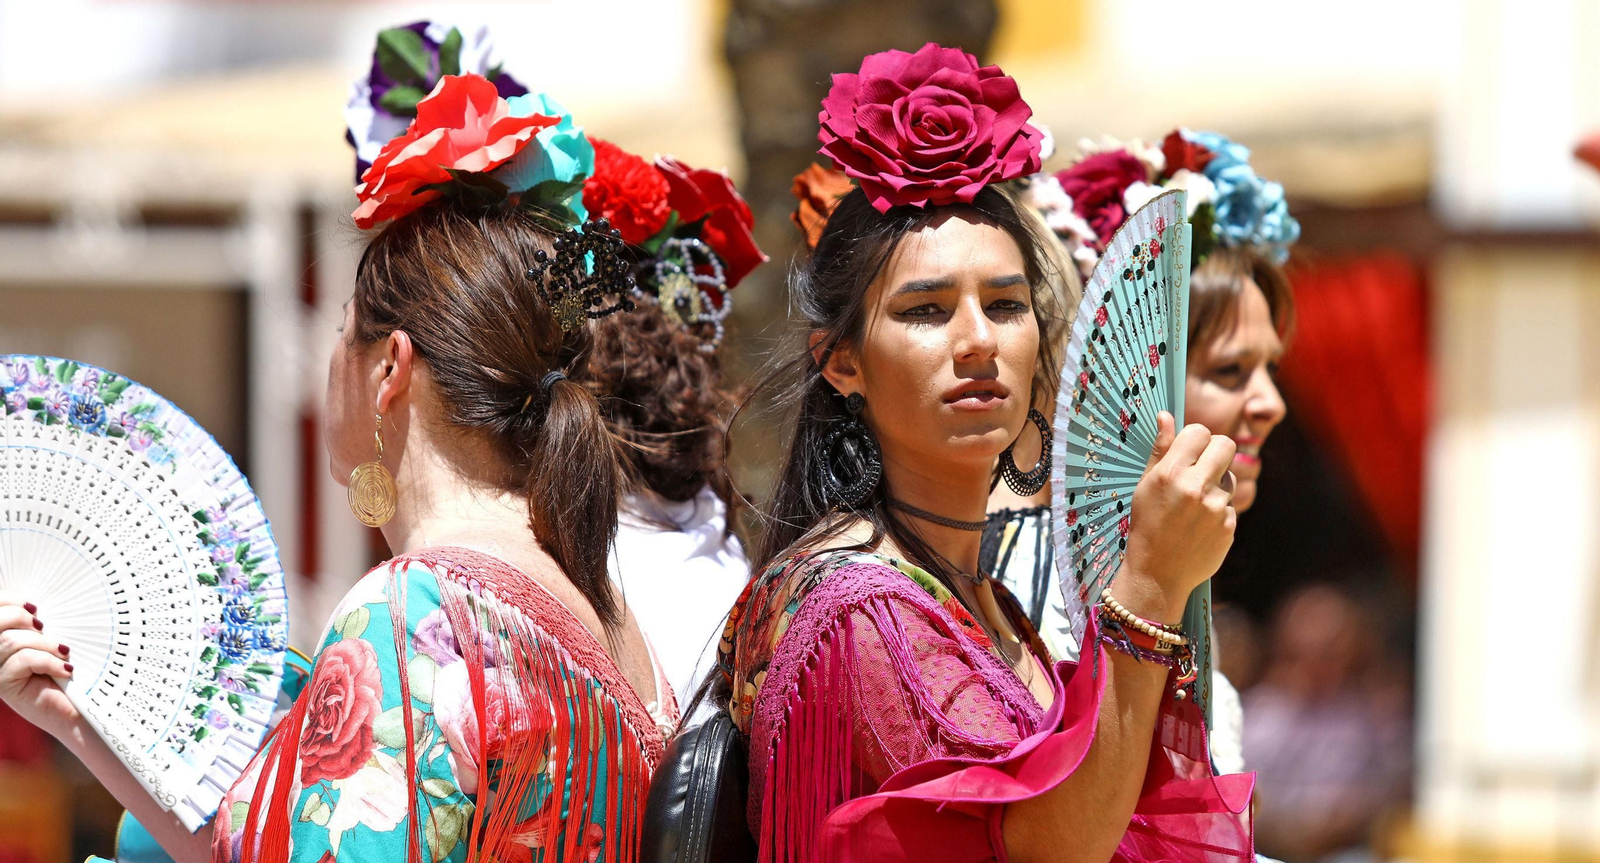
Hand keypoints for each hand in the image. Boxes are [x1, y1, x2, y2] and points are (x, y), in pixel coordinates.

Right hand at [0, 594, 78, 738]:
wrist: (79, 708)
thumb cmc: (68, 668)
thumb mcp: (53, 639)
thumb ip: (40, 623)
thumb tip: (35, 604)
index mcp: (2, 637)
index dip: (8, 601)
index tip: (34, 607)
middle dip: (22, 619)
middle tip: (45, 628)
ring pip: (10, 642)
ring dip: (44, 643)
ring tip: (64, 652)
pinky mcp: (5, 686)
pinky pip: (23, 660)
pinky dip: (49, 661)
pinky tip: (66, 669)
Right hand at [1116, 412, 1236, 620]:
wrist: (1156, 575)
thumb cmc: (1147, 526)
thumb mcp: (1145, 486)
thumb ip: (1160, 450)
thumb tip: (1166, 416)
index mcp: (1170, 473)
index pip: (1199, 432)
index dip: (1196, 439)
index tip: (1190, 451)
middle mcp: (1195, 487)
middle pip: (1226, 446)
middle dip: (1216, 452)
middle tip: (1204, 467)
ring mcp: (1215, 508)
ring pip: (1230, 478)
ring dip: (1217, 485)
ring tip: (1196, 505)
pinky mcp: (1229, 527)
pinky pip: (1230, 506)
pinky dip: (1219, 512)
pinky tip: (1200, 527)